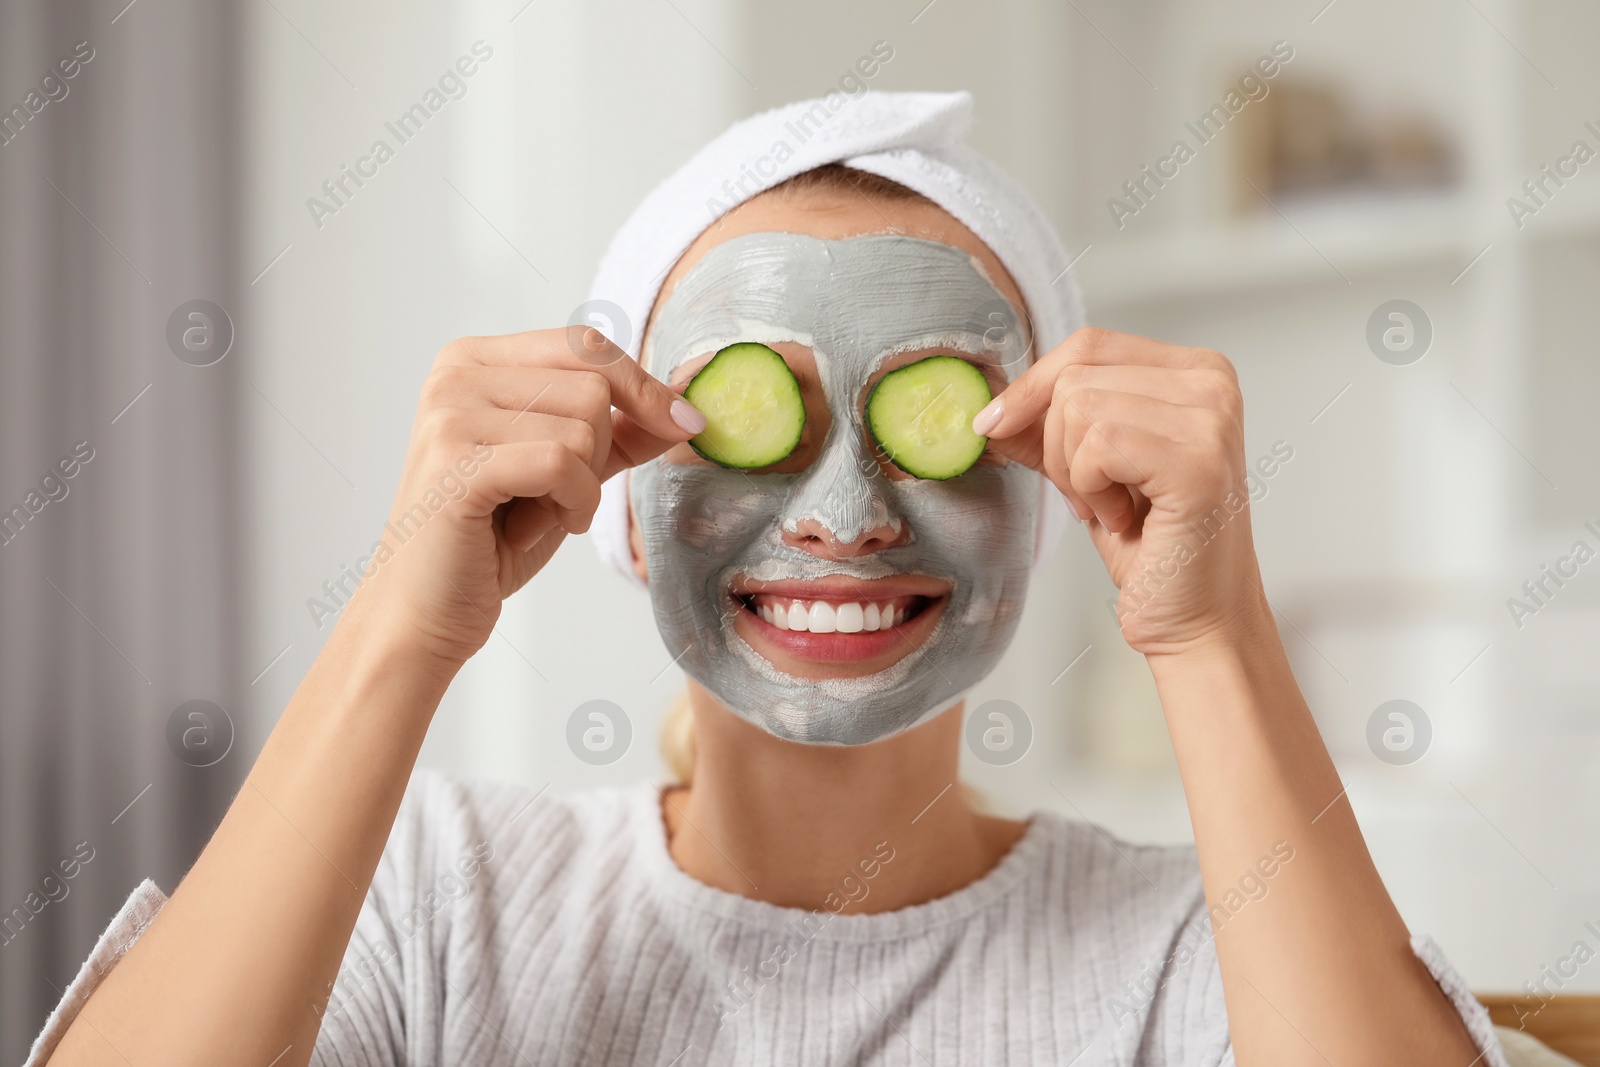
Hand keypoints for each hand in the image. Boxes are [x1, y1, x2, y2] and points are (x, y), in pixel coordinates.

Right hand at [343, 327, 704, 668]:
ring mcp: (450, 414)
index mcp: (475, 360)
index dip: (642, 385)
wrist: (426, 610)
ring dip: (582, 487)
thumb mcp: (567, 472)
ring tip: (537, 515)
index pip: (584, 343)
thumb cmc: (491, 540)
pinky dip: (571, 504)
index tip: (682, 423)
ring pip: (583, 424)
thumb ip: (621, 432)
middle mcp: (456, 374)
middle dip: (600, 451)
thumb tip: (688, 405)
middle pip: (592, 383)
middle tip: (558, 495)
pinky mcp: (457, 462)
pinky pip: (562, 463)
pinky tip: (535, 529)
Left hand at [977, 327, 1267, 653]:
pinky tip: (1125, 519)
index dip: (1030, 386)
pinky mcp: (1198, 462)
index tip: (995, 426)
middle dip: (1055, 442)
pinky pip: (1098, 446)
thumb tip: (991, 406)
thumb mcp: (1089, 469)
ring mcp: (1211, 420)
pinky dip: (1091, 490)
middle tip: (1088, 495)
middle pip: (1076, 374)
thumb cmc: (1153, 548)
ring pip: (1079, 406)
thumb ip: (1048, 426)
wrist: (1195, 619)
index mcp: (1194, 372)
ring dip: (1075, 473)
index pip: (1088, 345)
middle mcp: (1212, 384)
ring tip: (1112, 508)